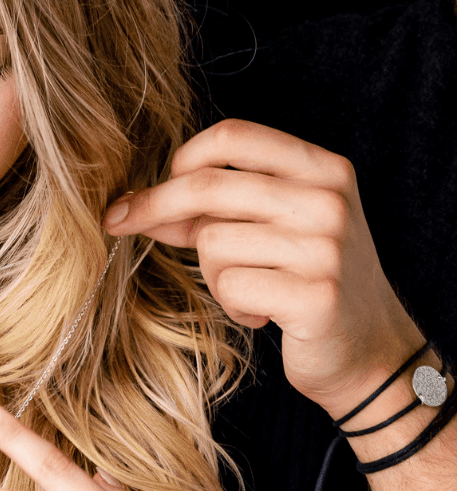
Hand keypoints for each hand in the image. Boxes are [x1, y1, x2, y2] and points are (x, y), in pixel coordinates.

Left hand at [103, 119, 424, 421]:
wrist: (371, 353)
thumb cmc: (310, 284)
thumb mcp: (275, 229)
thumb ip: (217, 207)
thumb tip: (133, 202)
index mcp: (323, 169)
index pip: (233, 136)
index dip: (181, 158)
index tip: (153, 187)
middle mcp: (328, 200)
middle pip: (209, 186)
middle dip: (154, 207)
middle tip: (119, 223)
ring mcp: (325, 247)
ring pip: (213, 242)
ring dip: (214, 275)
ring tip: (252, 290)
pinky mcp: (316, 296)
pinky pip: (231, 286)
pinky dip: (234, 305)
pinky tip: (265, 315)